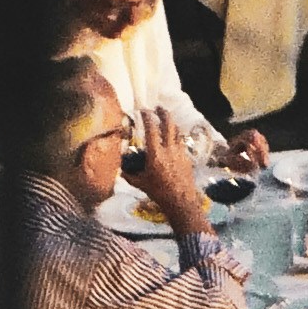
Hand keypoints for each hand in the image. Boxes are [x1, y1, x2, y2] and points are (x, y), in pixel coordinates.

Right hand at [134, 110, 214, 242]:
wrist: (181, 201)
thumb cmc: (159, 193)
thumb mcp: (141, 184)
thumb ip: (130, 176)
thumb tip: (120, 170)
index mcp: (156, 154)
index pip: (151, 129)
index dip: (147, 117)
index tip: (143, 110)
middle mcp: (169, 149)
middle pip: (169, 124)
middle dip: (164, 113)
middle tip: (159, 107)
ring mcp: (180, 151)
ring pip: (177, 131)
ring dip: (171, 124)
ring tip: (167, 120)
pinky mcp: (187, 157)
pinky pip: (181, 142)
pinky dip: (176, 137)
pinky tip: (173, 140)